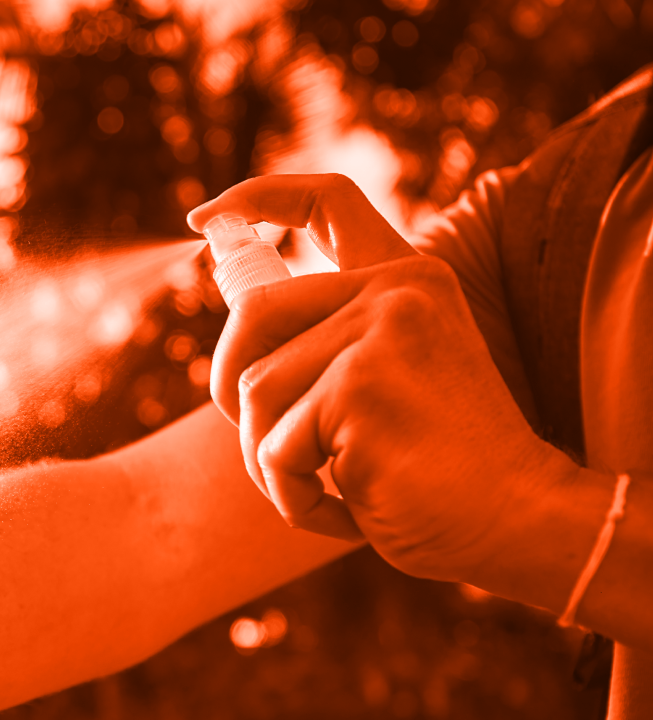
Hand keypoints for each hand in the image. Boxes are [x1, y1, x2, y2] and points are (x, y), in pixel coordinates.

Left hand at [187, 174, 576, 582]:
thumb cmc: (440, 468)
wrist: (516, 522)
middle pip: (252, 313)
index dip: (255, 198)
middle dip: (231, 385)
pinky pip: (274, 449)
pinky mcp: (359, 390)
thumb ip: (332, 337)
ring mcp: (381, 335)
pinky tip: (348, 509)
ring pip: (254, 390)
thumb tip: (238, 312)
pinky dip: (294, 496)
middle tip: (268, 446)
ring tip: (329, 486)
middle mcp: (398, 291)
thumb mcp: (391, 377)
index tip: (204, 219)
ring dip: (270, 461)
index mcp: (409, 278)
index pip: (327, 201)